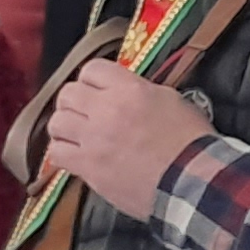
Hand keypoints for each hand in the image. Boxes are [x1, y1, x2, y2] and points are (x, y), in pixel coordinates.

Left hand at [44, 62, 215, 217]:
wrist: (192, 181)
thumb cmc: (189, 142)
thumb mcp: (172, 100)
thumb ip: (141, 90)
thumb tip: (122, 91)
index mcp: (129, 89)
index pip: (92, 69)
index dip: (92, 79)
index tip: (96, 90)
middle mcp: (106, 110)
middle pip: (68, 93)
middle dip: (74, 101)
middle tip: (83, 113)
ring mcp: (94, 139)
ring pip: (57, 122)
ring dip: (65, 127)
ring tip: (76, 135)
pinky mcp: (88, 167)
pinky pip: (56, 153)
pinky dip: (62, 153)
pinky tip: (74, 156)